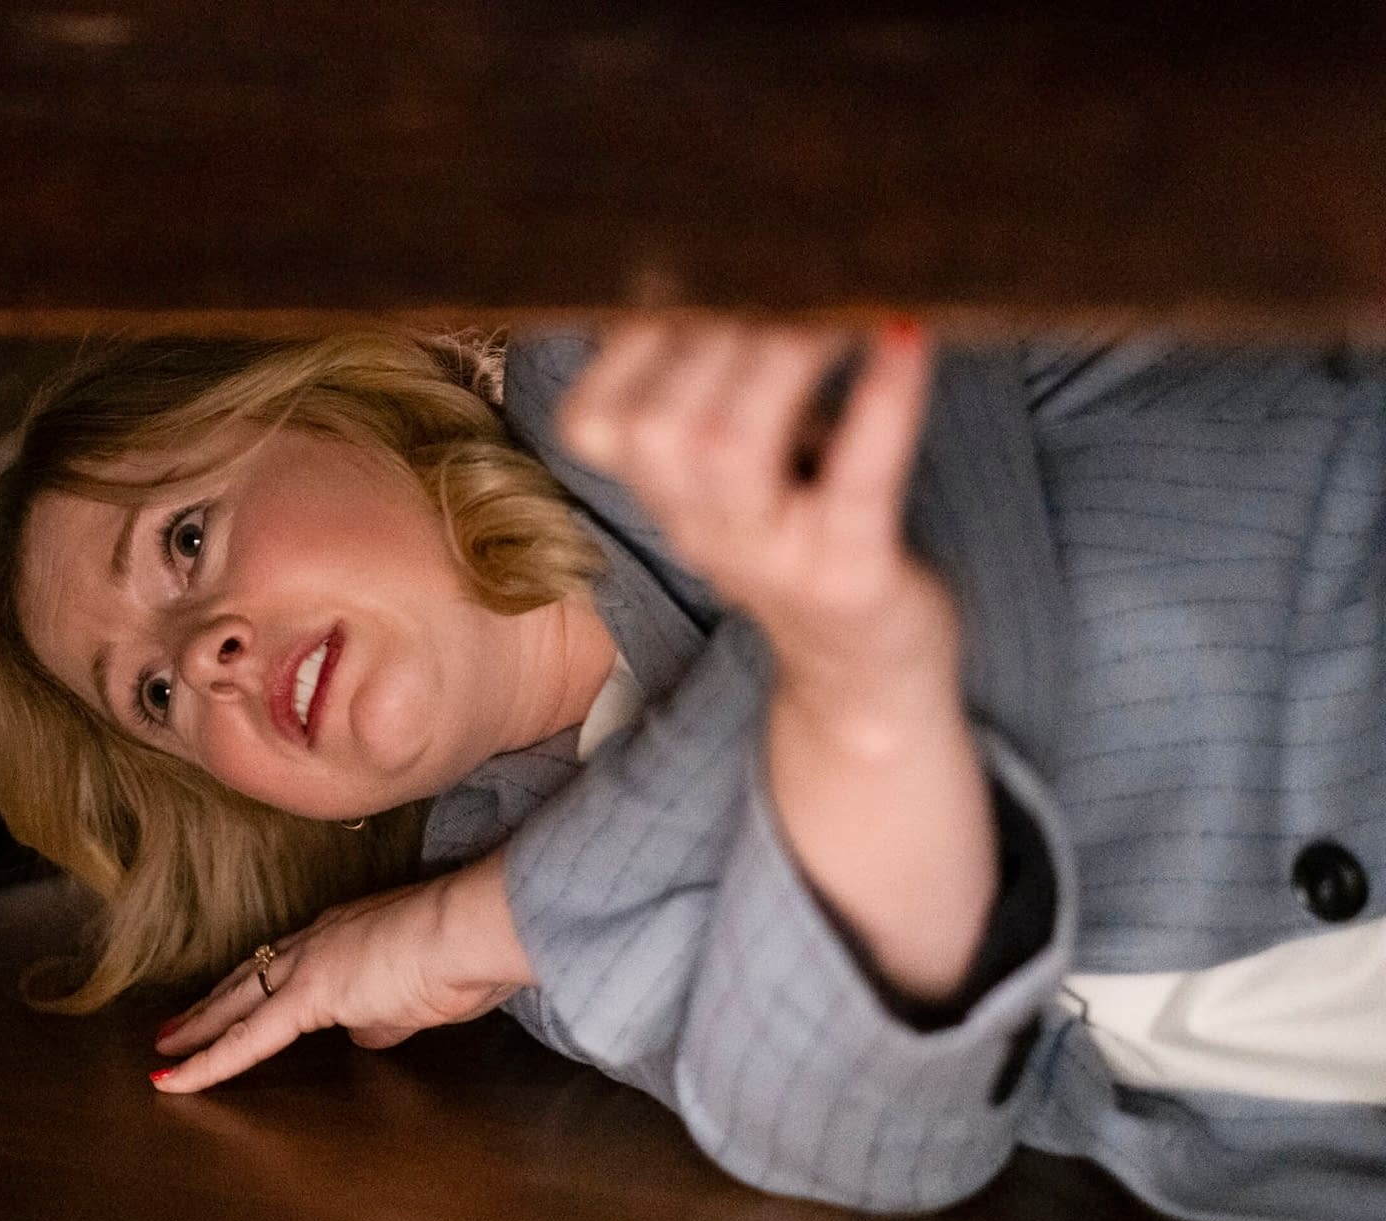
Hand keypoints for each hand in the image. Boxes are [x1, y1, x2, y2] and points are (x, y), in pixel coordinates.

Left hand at [150, 850, 531, 1092]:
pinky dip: (208, 1060)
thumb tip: (362, 1036)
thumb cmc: (461, 959)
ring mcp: (309, 963)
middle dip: (211, 1003)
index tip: (235, 1000)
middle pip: (250, 977)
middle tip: (173, 1025)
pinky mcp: (308, 994)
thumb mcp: (417, 996)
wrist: (469, 932)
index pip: (289, 964)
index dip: (259, 986)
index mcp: (346, 935)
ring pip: (237, 1000)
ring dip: (199, 1025)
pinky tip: (174, 1078)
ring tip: (165, 1049)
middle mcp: (318, 940)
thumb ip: (383, 1018)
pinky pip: (246, 1037)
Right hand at [559, 319, 949, 693]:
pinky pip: (857, 481)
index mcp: (666, 501)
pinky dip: (882, 401)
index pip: (592, 423)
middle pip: (661, 426)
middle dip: (716, 337)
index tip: (698, 283)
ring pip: (727, 448)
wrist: (868, 682)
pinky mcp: (853, 578)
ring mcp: (772, 563)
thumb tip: (728, 262)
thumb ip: (720, 389)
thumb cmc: (812, 541)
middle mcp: (702, 535)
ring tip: (838, 314)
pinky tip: (904, 338)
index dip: (631, 342)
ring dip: (782, 357)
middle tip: (789, 293)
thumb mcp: (743, 473)